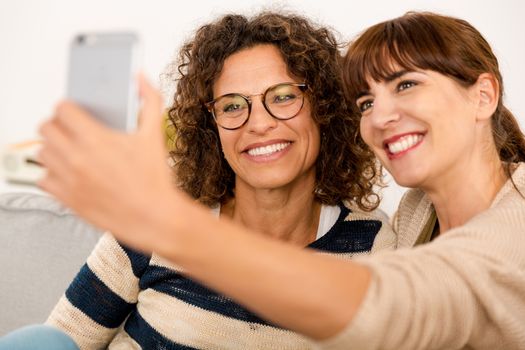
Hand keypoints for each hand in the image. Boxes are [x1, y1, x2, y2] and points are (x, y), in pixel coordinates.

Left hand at [38, 75, 180, 251]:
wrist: (155, 218)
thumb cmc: (155, 180)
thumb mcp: (155, 135)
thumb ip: (149, 100)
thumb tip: (140, 78)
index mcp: (96, 138)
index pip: (62, 109)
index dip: (69, 106)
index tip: (75, 111)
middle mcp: (77, 158)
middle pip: (46, 128)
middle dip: (58, 125)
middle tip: (72, 129)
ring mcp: (69, 180)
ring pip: (42, 152)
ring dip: (53, 147)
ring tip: (70, 149)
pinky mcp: (67, 199)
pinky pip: (43, 178)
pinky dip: (51, 173)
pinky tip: (69, 172)